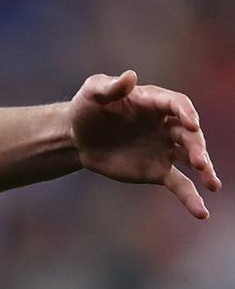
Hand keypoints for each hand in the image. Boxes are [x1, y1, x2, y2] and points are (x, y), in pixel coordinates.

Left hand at [71, 70, 220, 218]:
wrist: (77, 138)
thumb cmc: (87, 108)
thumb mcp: (93, 92)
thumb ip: (110, 86)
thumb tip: (130, 76)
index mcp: (154, 102)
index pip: (177, 105)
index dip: (185, 113)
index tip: (191, 123)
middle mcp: (166, 125)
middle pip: (189, 134)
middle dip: (197, 147)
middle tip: (198, 161)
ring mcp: (165, 149)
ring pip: (191, 158)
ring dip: (204, 169)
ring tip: (212, 184)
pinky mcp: (158, 171)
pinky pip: (180, 184)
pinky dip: (191, 197)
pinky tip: (201, 212)